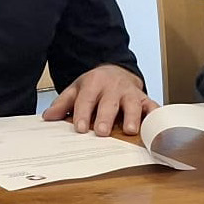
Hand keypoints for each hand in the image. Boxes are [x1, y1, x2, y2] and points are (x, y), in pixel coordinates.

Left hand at [43, 64, 157, 135]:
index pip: (86, 100)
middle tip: (101, 132)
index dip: (82, 114)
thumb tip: (47, 117)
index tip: (79, 128)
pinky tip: (155, 125)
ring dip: (132, 117)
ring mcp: (130, 92)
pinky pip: (152, 106)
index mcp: (93, 84)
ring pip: (132, 104)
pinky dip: (155, 114)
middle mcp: (113, 88)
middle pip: (109, 103)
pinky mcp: (144, 98)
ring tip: (130, 130)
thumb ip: (63, 103)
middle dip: (105, 117)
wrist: (116, 71)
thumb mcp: (76, 89)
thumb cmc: (94, 85)